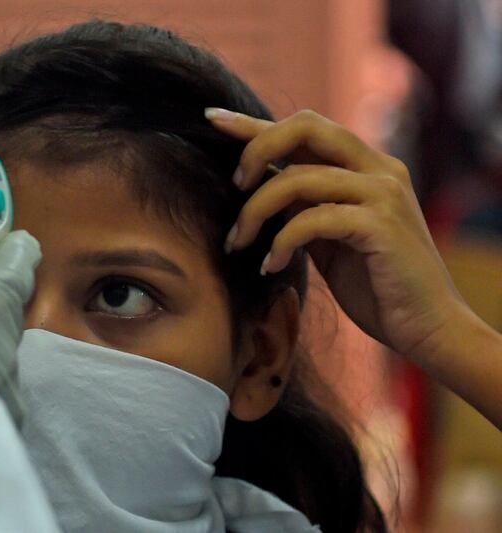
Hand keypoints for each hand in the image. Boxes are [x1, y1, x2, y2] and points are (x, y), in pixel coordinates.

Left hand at [206, 108, 465, 361]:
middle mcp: (378, 169)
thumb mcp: (329, 238)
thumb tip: (258, 189)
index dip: (256, 124)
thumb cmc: (375, 284)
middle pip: (305, 127)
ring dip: (255, 211)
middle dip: (256, 149)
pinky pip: (312, 219)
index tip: (213, 119)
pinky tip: (270, 265)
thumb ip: (304, 208)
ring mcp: (383, 194)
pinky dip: (281, 241)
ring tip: (238, 242)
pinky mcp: (381, 226)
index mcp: (366, 166)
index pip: (305, 129)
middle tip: (233, 186)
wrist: (427, 327)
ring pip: (298, 177)